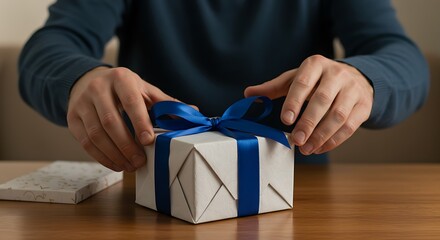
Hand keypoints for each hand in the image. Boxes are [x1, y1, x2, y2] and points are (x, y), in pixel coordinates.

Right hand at [67, 67, 178, 171]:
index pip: (131, 101)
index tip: (149, 141)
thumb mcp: (145, 90)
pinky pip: (85, 142)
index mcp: (121, 78)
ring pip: (96, 134)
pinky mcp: (72, 117)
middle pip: (111, 122)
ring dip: (114, 155)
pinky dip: (101, 157)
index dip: (140, 122)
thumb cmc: (124, 89)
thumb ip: (166, 103)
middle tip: (140, 162)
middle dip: (127, 146)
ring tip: (129, 166)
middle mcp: (98, 88)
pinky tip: (115, 164)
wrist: (89, 81)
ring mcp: (82, 103)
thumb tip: (195, 113)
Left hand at [244, 55, 372, 154]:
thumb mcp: (296, 78)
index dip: (294, 102)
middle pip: (322, 101)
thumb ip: (273, 87)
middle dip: (308, 123)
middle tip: (296, 140)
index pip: (303, 83)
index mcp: (316, 64)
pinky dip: (334, 140)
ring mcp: (353, 89)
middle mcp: (337, 74)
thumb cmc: (318, 80)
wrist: (356, 77)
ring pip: (338, 115)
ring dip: (321, 135)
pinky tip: (320, 148)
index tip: (285, 120)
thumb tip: (248, 94)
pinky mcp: (363, 105)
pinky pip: (350, 126)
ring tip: (306, 148)